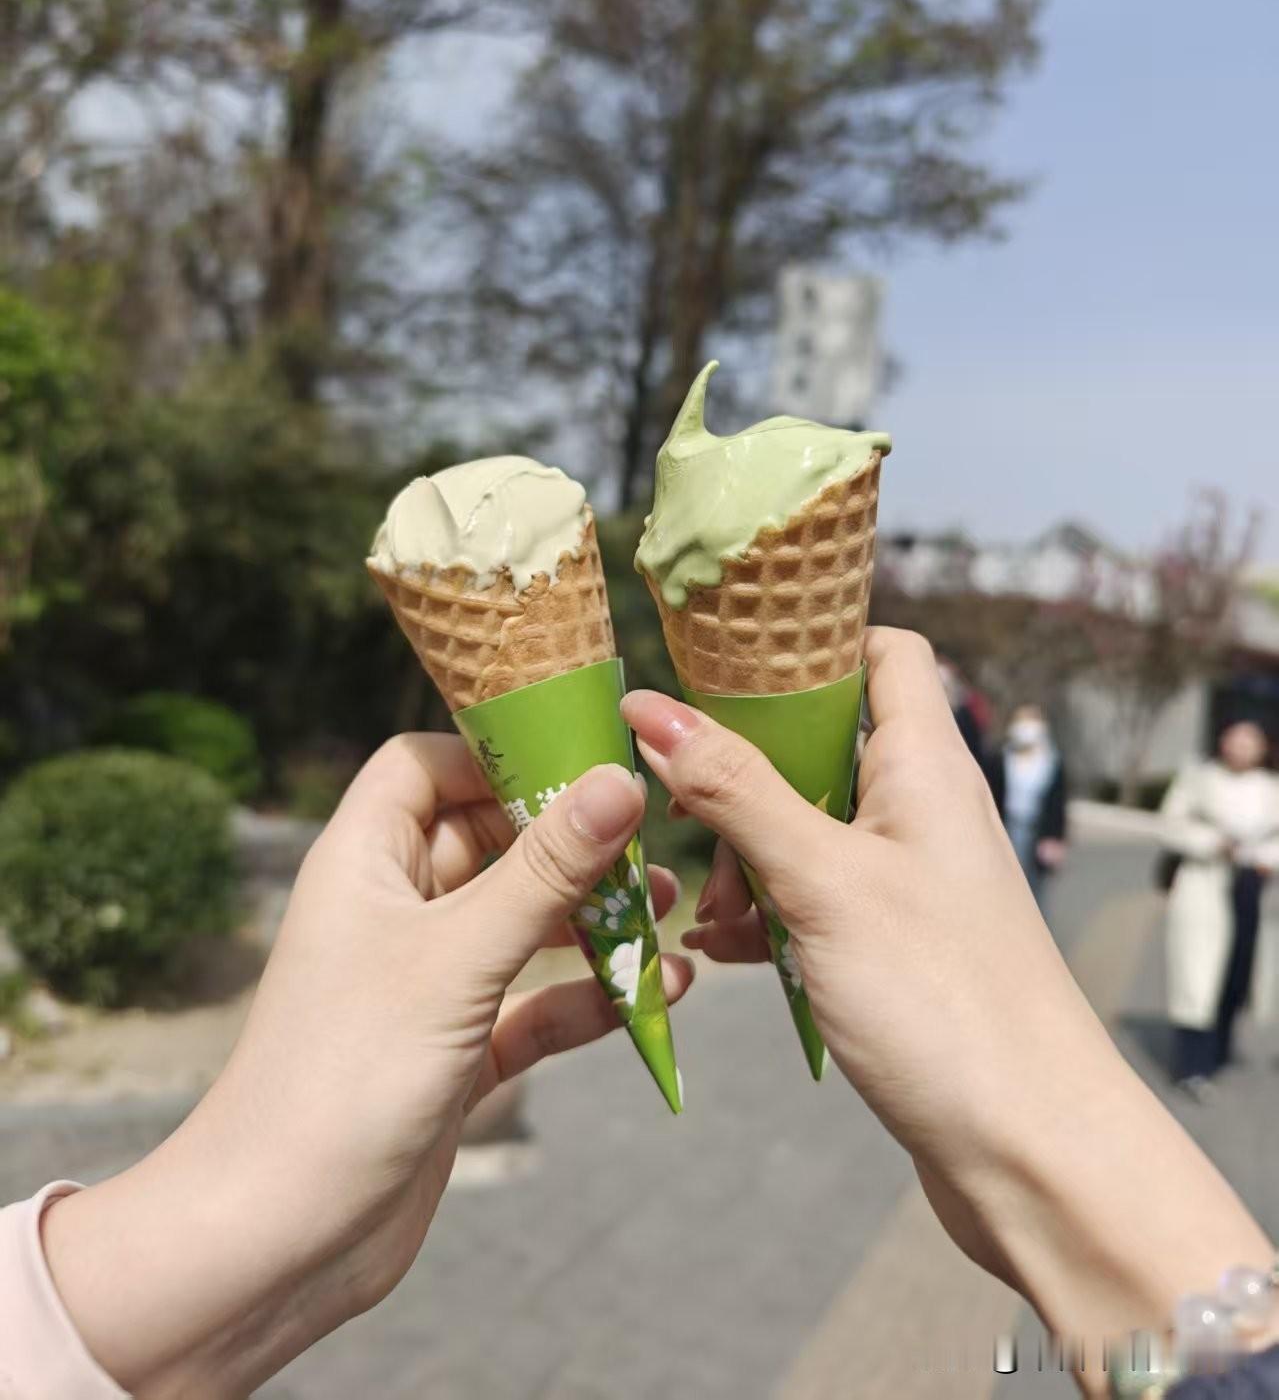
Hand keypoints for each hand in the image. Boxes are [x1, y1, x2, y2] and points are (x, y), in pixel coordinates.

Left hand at [43, 737, 691, 1397]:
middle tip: (654, 843)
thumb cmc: (346, 1074)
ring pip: (523, 922)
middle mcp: (394, 909)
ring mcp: (427, 983)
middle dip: (571, 840)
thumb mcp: (457, 958)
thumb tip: (619, 782)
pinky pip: (535, 1002)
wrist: (278, 1240)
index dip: (497, 754)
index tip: (583, 762)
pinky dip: (591, 995)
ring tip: (671, 911)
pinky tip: (662, 992)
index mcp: (365, 859)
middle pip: (491, 839)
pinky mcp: (457, 1051)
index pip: (426, 763)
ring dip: (595, 917)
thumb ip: (543, 871)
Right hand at [622, 631, 1269, 1368]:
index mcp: (925, 763)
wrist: (1033, 1152)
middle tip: (682, 803)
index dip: (810, 641)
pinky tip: (724, 951)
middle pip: (826, 740)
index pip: (884, 650)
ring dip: (748, 854)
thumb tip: (651, 707)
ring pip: (810, 827)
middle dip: (747, 768)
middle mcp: (924, 809)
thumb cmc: (940, 998)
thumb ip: (737, 790)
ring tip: (709, 906)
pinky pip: (815, 901)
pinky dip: (768, 915)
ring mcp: (911, 881)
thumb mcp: (822, 881)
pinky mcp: (896, 947)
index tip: (722, 658)